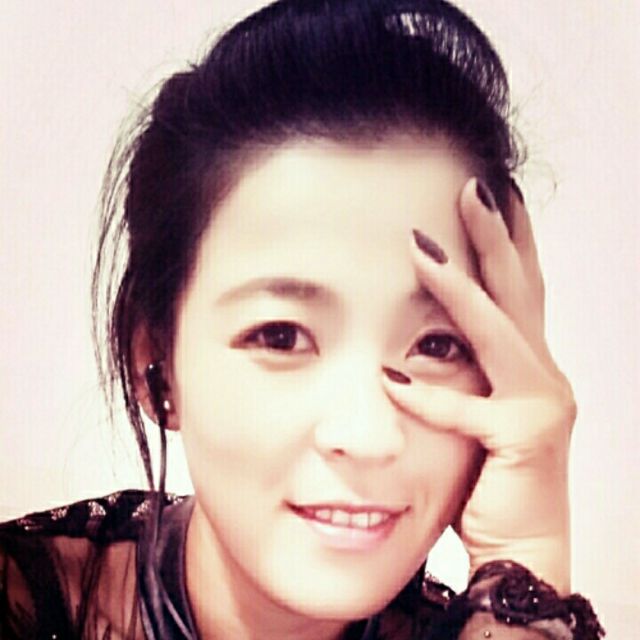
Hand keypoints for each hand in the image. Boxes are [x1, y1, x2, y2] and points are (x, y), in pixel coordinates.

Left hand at [381, 178, 573, 594]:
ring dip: (458, 289)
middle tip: (472, 186)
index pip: (520, 286)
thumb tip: (424, 336)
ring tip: (424, 249)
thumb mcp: (483, 408)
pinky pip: (466, 413)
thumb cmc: (495, 477)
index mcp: (530, 363)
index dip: (511, 237)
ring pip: (495, 332)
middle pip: (516, 290)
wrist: (521, 547)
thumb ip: (465, 370)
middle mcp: (543, 373)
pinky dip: (428, 395)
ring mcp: (539, 404)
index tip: (494, 190)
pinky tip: (390, 377)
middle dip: (494, 235)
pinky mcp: (522, 443)